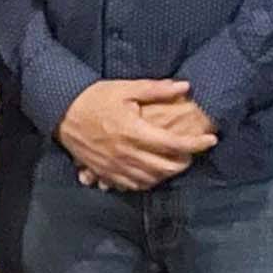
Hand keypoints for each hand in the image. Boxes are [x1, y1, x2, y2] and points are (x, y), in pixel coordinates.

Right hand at [57, 80, 217, 192]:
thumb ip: (156, 89)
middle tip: (193, 152)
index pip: (173, 144)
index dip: (196, 144)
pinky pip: (133, 186)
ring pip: (151, 179)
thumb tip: (185, 86)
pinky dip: (148, 181)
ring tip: (176, 162)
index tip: (211, 139)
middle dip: (185, 161)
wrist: (61, 112)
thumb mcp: (125, 88)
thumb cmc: (95, 97)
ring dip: (168, 173)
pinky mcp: (106, 174)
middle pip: (165, 167)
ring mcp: (115, 167)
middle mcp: (126, 153)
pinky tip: (153, 173)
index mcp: (133, 131)